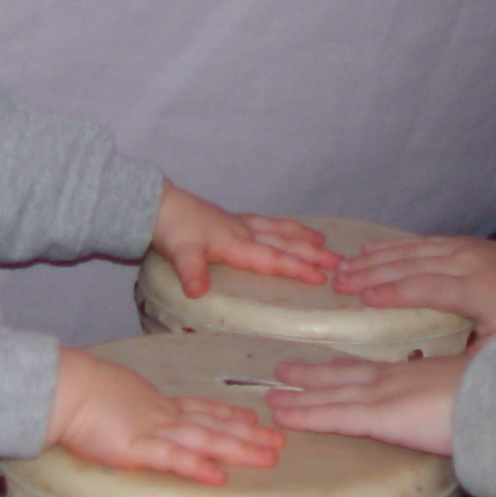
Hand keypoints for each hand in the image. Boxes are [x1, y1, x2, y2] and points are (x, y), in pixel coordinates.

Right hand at [49, 347, 283, 484]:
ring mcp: (152, 431)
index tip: (252, 418)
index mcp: (155, 404)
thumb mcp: (111, 395)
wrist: (60, 387)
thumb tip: (127, 414)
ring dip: (239, 448)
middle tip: (280, 440)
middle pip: (214, 424)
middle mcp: (162, 416)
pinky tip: (219, 476)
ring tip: (268, 456)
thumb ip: (127, 408)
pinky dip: (198, 466)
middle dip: (249, 434)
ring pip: (206, 440)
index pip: (200, 409)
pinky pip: (173, 458)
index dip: (229, 415)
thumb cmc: (76, 389)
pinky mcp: (136, 449)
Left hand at [152, 182, 337, 297]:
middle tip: (339, 262)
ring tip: (323, 241)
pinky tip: (285, 228)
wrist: (156, 203)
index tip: (321, 278)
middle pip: (284, 243)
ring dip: (301, 237)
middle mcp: (243, 232)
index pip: (273, 259)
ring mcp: (238, 224)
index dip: (297, 269)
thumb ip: (192, 272)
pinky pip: (265, 222)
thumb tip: (198, 293)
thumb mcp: (181, 253)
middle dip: (312, 254)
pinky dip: (281, 225)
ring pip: (278, 230)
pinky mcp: (230, 219)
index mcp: (236, 243)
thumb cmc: (171, 228)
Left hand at [262, 354, 466, 458]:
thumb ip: (457, 399)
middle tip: (284, 372)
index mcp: (417, 374)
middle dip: (313, 375)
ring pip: (331, 395)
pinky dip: (305, 415)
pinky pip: (334, 417)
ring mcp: (384, 396)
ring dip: (300, 396)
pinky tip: (283, 416)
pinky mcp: (380, 416)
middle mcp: (394, 380)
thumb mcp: (473, 389)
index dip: (346, 369)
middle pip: (344, 376)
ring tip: (272, 396)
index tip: (329, 366)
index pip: (373, 370)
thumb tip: (459, 410)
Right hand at [332, 236, 495, 344]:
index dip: (399, 293)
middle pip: (416, 265)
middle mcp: (474, 262)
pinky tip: (366, 251)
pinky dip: (390, 247)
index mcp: (486, 291)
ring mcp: (467, 248)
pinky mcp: (461, 243)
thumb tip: (435, 367)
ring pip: (414, 250)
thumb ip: (474, 355)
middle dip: (374, 273)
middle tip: (339, 284)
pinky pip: (420, 243)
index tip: (366, 301)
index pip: (435, 288)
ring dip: (375, 259)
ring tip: (343, 269)